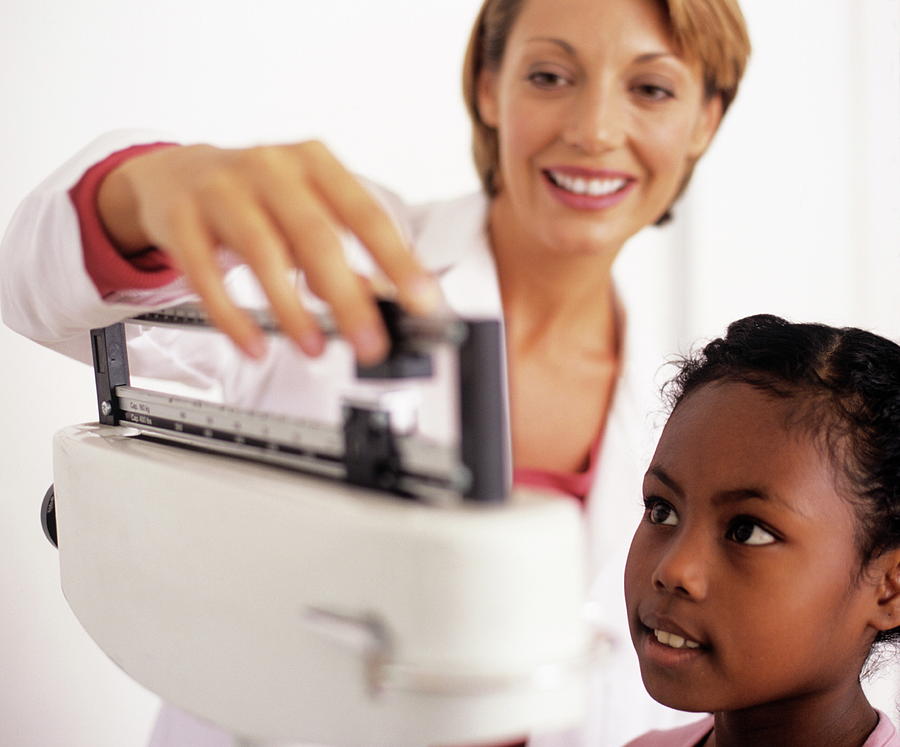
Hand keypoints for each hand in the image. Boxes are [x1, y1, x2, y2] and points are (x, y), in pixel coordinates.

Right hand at [97, 140, 441, 362]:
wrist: (174, 174)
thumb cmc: (256, 196)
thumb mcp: (305, 210)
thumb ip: (343, 251)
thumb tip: (382, 303)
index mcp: (314, 162)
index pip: (366, 215)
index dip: (397, 261)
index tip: (422, 301)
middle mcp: (270, 168)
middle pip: (317, 237)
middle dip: (348, 299)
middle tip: (369, 343)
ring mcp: (222, 189)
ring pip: (264, 253)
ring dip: (293, 310)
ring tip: (314, 347)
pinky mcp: (182, 219)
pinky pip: (208, 274)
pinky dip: (234, 316)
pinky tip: (254, 343)